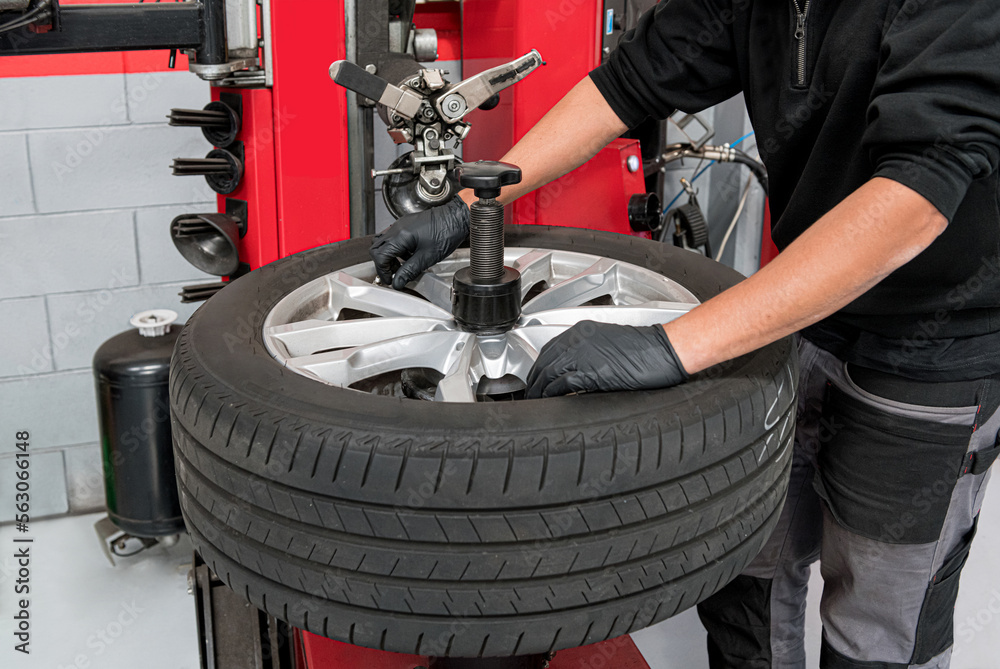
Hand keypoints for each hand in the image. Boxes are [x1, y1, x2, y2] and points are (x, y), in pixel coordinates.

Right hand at [369, 197, 469, 289]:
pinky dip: (397, 249)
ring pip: (384, 242)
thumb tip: (397, 282)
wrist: (457, 218)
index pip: (379, 256)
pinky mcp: (407, 225)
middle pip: (377, 248)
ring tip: (402, 266)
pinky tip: (409, 255)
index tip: (390, 279)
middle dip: (383, 264)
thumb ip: (409, 271)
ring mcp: (401, 225)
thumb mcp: (426, 258)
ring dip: (390, 256)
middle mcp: (397, 228)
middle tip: (394, 274)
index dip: (383, 271)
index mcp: (400, 236)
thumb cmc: (446, 233)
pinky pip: (394, 238)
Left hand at [525, 321, 687, 397]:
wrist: (664, 350)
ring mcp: (584, 355)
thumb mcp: (608, 343)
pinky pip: (563, 384)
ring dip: (539, 389)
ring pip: (549, 373)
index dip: (538, 366)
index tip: (535, 378)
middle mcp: (579, 339)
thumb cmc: (644, 348)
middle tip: (530, 393)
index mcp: (582, 331)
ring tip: (536, 401)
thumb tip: (572, 370)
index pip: (548, 349)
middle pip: (544, 361)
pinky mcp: (592, 372)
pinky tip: (551, 402)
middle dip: (534, 379)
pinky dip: (553, 394)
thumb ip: (586, 352)